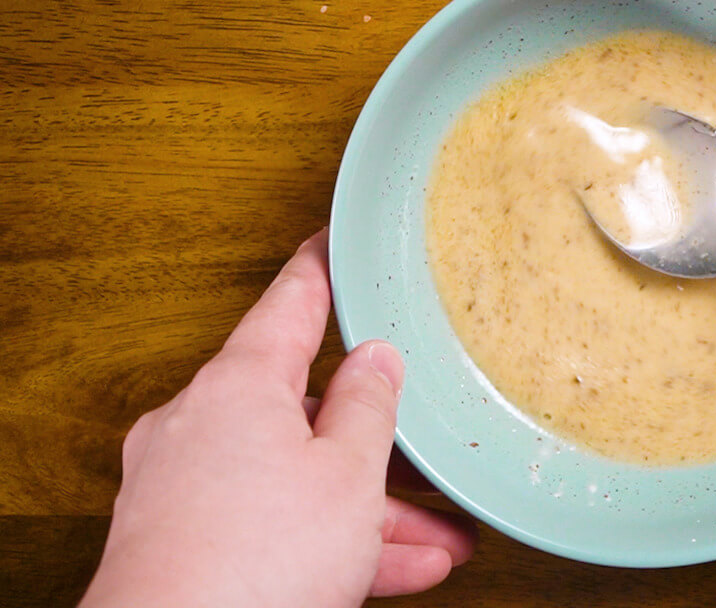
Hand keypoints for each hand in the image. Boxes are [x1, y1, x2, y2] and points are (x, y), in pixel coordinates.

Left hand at [80, 230, 475, 607]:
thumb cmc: (255, 562)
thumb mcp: (346, 475)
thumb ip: (368, 407)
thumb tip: (375, 360)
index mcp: (238, 385)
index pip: (290, 303)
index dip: (322, 268)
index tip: (331, 241)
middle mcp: (201, 425)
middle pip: (304, 412)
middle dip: (375, 446)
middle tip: (428, 456)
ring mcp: (184, 487)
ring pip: (295, 480)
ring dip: (369, 509)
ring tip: (439, 538)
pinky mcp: (182, 541)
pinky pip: (270, 526)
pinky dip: (330, 543)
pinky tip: (401, 568)